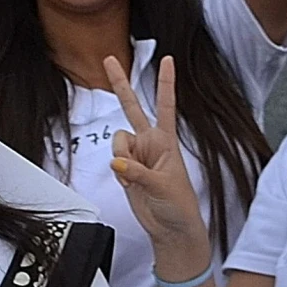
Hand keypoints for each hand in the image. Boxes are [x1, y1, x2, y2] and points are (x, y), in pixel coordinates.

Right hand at [106, 56, 212, 277]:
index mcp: (166, 141)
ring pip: (117, 141)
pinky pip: (113, 160)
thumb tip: (117, 162)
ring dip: (120, 157)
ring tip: (133, 176)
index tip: (167, 59)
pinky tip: (128, 182)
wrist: (170, 228)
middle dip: (120, 84)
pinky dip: (117, 171)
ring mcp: (137, 155)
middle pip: (132, 107)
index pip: (166, 105)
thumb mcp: (163, 186)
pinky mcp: (126, 168)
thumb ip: (138, 172)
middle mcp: (151, 143)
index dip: (165, 82)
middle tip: (109, 60)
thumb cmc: (178, 205)